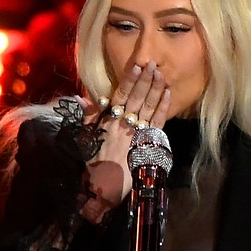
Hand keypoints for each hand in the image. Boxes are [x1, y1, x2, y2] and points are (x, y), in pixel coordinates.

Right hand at [82, 62, 171, 217]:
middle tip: (153, 63)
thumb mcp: (85, 139)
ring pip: (147, 107)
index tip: (136, 67)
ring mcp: (136, 134)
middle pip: (136, 98)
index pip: (119, 97)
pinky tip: (167, 94)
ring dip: (155, 89)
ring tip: (160, 73)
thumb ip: (87, 117)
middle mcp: (123, 125)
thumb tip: (83, 98)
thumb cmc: (95, 164)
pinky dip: (163, 108)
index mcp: (107, 122)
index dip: (128, 81)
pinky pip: (157, 123)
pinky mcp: (147, 144)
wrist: (105, 188)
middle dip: (145, 80)